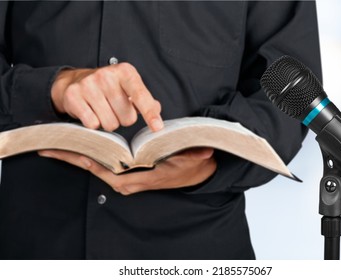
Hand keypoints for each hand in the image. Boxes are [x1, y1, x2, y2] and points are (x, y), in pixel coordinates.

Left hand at [38, 148, 216, 194]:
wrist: (194, 173)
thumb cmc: (189, 167)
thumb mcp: (192, 161)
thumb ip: (194, 156)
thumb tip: (203, 153)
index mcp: (140, 179)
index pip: (110, 172)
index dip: (91, 162)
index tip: (75, 151)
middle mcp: (128, 181)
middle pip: (95, 169)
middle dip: (73, 158)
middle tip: (50, 147)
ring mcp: (125, 178)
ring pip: (96, 167)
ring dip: (77, 155)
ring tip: (57, 143)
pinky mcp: (124, 173)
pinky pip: (101, 165)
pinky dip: (87, 155)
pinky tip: (77, 145)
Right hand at [51, 63, 162, 131]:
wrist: (75, 80)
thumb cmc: (110, 87)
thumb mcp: (130, 87)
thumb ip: (146, 100)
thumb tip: (156, 109)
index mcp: (125, 72)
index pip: (140, 96)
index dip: (150, 113)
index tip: (157, 127)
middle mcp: (107, 75)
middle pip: (127, 118)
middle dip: (124, 119)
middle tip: (115, 108)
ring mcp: (88, 85)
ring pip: (110, 124)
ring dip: (109, 122)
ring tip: (103, 110)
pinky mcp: (73, 96)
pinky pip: (93, 124)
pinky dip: (94, 123)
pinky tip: (90, 112)